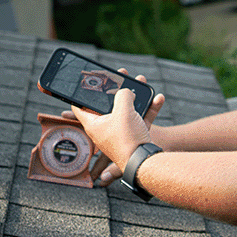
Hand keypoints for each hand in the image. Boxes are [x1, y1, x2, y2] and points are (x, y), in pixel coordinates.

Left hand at [64, 70, 163, 185]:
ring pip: (127, 108)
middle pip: (107, 104)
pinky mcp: (134, 134)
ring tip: (141, 81)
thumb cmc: (127, 139)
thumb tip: (127, 91)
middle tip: (119, 76)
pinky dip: (149, 108)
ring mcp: (120, 131)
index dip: (79, 94)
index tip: (82, 85)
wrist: (144, 160)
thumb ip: (123, 95)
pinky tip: (158, 98)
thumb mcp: (123, 111)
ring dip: (136, 95)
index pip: (78, 107)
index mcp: (94, 123)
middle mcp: (105, 127)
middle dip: (116, 89)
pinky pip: (141, 117)